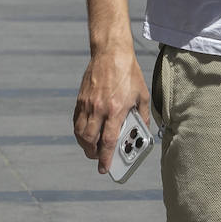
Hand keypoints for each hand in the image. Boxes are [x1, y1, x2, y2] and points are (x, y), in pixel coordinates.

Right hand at [73, 47, 149, 174]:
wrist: (111, 53)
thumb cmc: (129, 73)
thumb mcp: (142, 94)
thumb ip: (143, 115)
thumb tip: (143, 130)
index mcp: (116, 110)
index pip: (107, 141)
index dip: (105, 158)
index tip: (104, 168)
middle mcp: (99, 109)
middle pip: (89, 141)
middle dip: (93, 154)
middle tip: (98, 158)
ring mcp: (87, 104)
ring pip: (80, 133)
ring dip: (84, 145)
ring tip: (91, 148)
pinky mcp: (80, 99)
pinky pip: (76, 121)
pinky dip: (79, 131)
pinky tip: (86, 133)